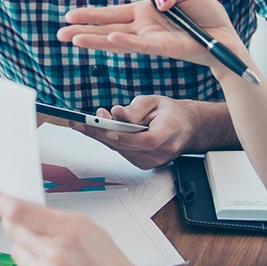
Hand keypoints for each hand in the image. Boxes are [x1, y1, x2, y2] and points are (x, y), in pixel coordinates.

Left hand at [0, 187, 150, 265]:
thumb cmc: (108, 263)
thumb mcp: (87, 227)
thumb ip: (53, 217)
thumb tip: (20, 208)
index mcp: (68, 230)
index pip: (20, 211)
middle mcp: (55, 254)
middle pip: (12, 230)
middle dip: (17, 225)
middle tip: (37, 231)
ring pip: (15, 251)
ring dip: (28, 250)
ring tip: (56, 259)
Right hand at [58, 0, 247, 74]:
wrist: (225, 35)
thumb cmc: (204, 14)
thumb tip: (157, 0)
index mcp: (143, 12)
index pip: (111, 14)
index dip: (90, 15)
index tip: (69, 17)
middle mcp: (143, 27)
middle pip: (107, 29)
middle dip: (83, 31)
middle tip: (60, 35)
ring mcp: (151, 39)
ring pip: (118, 40)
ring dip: (96, 40)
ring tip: (74, 40)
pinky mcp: (165, 47)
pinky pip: (142, 44)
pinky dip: (127, 41)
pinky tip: (112, 38)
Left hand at [76, 94, 201, 168]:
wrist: (186, 129)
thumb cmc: (170, 114)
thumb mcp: (155, 101)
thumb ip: (136, 108)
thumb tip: (117, 113)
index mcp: (169, 132)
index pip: (147, 140)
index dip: (125, 135)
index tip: (105, 126)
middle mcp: (161, 151)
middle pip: (127, 146)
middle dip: (101, 133)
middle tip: (80, 122)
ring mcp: (153, 161)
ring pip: (120, 149)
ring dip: (102, 136)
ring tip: (86, 122)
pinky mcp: (144, 164)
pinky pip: (122, 152)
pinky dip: (110, 141)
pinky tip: (99, 131)